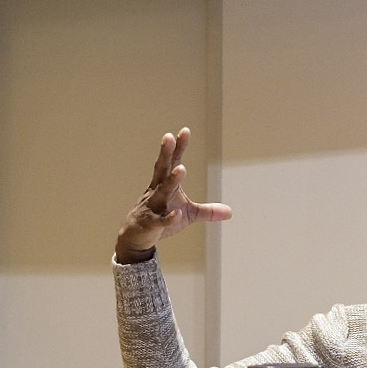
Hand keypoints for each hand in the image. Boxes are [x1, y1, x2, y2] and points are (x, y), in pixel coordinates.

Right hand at [114, 127, 231, 262]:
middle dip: (166, 154)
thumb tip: (230, 212)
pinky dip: (169, 218)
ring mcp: (153, 207)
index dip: (177, 147)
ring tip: (181, 168)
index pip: (171, 162)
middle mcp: (157, 191)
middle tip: (169, 136)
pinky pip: (161, 220)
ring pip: (162, 191)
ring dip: (171, 180)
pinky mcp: (151, 224)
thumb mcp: (188, 215)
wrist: (136, 237)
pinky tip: (177, 214)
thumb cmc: (161, 220)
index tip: (185, 130)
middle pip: (162, 169)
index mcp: (164, 184)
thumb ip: (208, 211)